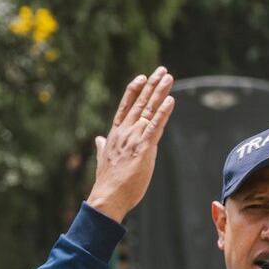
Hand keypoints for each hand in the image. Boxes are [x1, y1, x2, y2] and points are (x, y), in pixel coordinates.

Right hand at [86, 67, 175, 222]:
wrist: (108, 197)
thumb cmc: (107, 183)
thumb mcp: (102, 160)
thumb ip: (102, 147)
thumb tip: (98, 139)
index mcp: (114, 134)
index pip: (125, 107)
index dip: (133, 91)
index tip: (141, 78)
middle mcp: (124, 132)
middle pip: (140, 103)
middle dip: (151, 86)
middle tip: (162, 70)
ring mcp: (134, 138)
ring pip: (149, 110)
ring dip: (160, 93)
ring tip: (169, 78)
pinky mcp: (144, 147)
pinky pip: (156, 125)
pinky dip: (163, 112)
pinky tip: (170, 100)